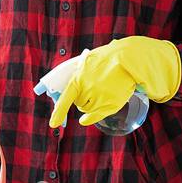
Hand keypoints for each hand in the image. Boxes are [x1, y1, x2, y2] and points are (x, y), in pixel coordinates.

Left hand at [48, 36, 181, 128]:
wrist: (128, 59)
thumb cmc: (107, 59)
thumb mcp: (87, 62)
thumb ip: (78, 75)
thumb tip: (71, 90)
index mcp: (79, 77)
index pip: (66, 98)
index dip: (59, 112)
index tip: (53, 124)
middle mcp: (88, 90)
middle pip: (78, 103)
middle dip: (82, 99)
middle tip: (91, 89)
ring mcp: (100, 97)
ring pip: (87, 110)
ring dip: (89, 105)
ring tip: (99, 92)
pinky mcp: (111, 104)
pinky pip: (96, 116)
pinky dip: (89, 119)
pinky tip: (85, 120)